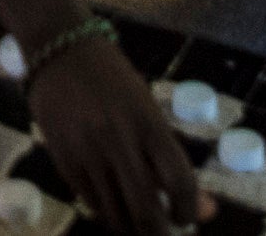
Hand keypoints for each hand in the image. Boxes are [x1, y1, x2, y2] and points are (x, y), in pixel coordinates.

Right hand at [23, 33, 210, 234]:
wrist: (59, 49)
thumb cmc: (112, 78)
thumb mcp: (147, 109)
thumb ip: (171, 159)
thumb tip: (206, 209)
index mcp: (148, 123)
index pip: (179, 181)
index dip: (189, 210)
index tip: (187, 218)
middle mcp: (118, 140)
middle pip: (146, 210)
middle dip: (159, 233)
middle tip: (162, 232)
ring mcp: (88, 152)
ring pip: (116, 214)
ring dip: (131, 227)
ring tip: (137, 220)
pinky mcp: (63, 160)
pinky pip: (90, 202)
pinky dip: (106, 211)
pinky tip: (112, 202)